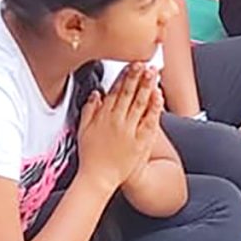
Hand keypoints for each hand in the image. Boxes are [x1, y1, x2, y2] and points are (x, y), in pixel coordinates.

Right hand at [78, 65, 163, 187]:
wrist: (98, 178)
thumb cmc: (90, 156)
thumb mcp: (83, 129)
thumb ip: (89, 109)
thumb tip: (96, 94)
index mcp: (103, 116)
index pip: (115, 91)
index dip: (123, 76)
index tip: (130, 64)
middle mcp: (117, 121)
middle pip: (129, 93)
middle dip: (136, 76)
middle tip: (143, 62)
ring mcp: (129, 131)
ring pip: (140, 103)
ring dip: (146, 86)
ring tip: (152, 73)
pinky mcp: (140, 142)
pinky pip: (149, 121)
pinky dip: (154, 108)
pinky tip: (158, 96)